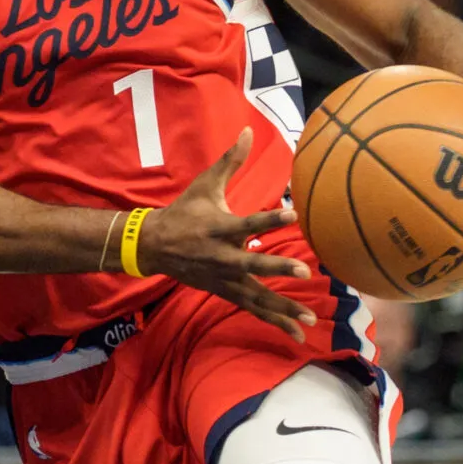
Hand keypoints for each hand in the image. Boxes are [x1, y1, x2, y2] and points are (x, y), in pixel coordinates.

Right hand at [139, 129, 312, 338]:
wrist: (153, 246)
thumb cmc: (185, 211)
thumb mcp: (206, 184)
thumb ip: (231, 160)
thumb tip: (247, 129)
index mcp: (220, 227)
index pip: (249, 222)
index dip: (270, 220)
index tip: (294, 215)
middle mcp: (223, 256)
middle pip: (252, 265)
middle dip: (276, 268)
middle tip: (304, 272)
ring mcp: (224, 278)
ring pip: (256, 296)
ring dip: (282, 309)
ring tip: (309, 320)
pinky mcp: (225, 291)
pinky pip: (253, 308)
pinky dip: (275, 321)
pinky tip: (297, 334)